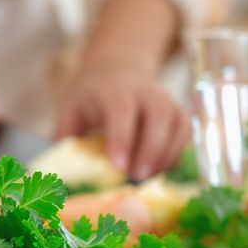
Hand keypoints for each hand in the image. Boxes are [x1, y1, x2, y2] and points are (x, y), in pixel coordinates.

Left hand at [56, 59, 189, 180]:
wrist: (117, 68)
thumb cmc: (91, 94)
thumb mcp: (71, 106)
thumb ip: (66, 135)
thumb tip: (61, 170)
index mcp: (114, 89)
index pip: (121, 110)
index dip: (122, 138)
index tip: (118, 165)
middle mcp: (145, 91)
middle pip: (156, 116)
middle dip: (149, 149)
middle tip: (137, 177)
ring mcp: (165, 100)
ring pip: (176, 124)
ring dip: (166, 154)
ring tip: (150, 179)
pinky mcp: (178, 113)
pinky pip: (186, 133)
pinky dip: (179, 153)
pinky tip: (163, 172)